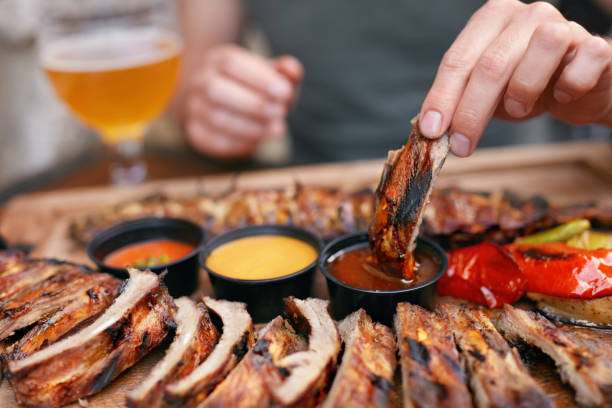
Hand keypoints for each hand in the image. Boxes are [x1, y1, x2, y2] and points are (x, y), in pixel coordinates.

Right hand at [184, 45, 302, 158]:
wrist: (229, 108)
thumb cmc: (257, 89)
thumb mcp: (274, 76)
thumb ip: (285, 72)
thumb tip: (291, 70)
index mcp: (218, 60)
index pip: (231, 62)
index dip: (259, 78)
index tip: (285, 91)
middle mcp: (200, 81)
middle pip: (216, 89)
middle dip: (252, 103)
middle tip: (280, 112)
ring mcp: (195, 107)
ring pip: (216, 118)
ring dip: (251, 126)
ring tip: (277, 128)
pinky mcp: (197, 133)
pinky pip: (214, 141)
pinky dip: (241, 143)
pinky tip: (259, 140)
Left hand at [419, 0, 611, 156]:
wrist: (576, 91)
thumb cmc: (523, 89)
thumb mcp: (484, 96)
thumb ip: (458, 104)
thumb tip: (429, 130)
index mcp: (490, 21)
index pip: (457, 59)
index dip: (442, 97)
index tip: (432, 131)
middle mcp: (525, 16)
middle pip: (492, 63)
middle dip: (471, 111)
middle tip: (461, 146)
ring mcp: (563, 26)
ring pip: (542, 47)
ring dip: (523, 88)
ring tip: (518, 108)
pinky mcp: (595, 46)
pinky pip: (585, 59)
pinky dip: (570, 84)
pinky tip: (561, 96)